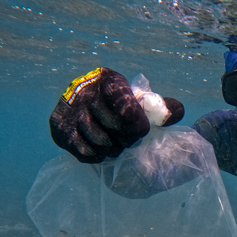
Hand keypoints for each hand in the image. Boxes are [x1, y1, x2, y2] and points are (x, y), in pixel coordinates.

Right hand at [49, 68, 182, 163]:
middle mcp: (85, 91)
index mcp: (109, 80)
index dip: (136, 122)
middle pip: (113, 125)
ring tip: (117, 147)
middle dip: (127, 139)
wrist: (85, 104)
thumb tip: (177, 113)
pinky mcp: (58, 127)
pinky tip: (102, 150)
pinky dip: (97, 156)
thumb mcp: (142, 102)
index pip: (123, 103)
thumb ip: (162, 108)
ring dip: (113, 150)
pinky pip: (83, 151)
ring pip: (99, 141)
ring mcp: (69, 109)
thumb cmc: (121, 105)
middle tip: (130, 142)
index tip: (142, 131)